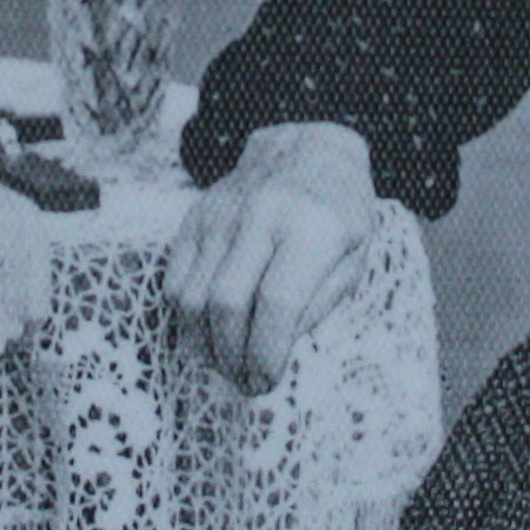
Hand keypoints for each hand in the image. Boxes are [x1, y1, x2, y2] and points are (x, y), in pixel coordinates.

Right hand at [165, 121, 377, 392]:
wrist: (309, 147)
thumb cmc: (340, 213)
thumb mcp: (355, 258)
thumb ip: (317, 305)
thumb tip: (272, 351)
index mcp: (313, 229)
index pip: (277, 304)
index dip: (266, 354)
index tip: (265, 382)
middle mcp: (262, 217)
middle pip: (225, 303)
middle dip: (230, 357)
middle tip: (243, 381)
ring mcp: (222, 214)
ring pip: (191, 295)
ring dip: (203, 343)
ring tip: (225, 363)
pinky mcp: (195, 216)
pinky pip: (174, 277)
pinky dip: (185, 315)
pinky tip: (207, 331)